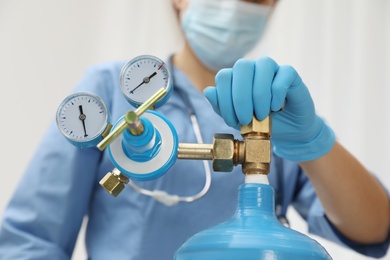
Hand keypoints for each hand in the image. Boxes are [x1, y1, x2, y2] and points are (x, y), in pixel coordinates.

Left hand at [204, 57, 334, 161]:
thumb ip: (221, 106)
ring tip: (262, 115)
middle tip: (246, 119)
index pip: (224, 76)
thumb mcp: (236, 119)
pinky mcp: (290, 74)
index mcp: (236, 78)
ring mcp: (272, 69)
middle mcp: (253, 68)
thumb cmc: (260, 123)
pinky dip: (277, 93)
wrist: (287, 131)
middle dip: (241, 96)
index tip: (233, 121)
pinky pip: (283, 74)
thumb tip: (208, 91)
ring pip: (263, 66)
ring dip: (259, 94)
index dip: (225, 99)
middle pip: (242, 66)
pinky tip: (276, 107)